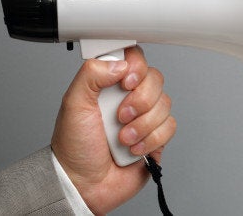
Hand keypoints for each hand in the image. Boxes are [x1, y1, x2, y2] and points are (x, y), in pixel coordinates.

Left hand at [51, 46, 175, 214]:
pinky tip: (134, 149)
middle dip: (139, 101)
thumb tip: (119, 63)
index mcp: (110, 83)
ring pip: (165, 104)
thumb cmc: (74, 146)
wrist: (84, 183)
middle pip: (155, 80)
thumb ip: (92, 74)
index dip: (136, 68)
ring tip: (123, 139)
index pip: (135, 59)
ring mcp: (145, 116)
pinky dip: (151, 140)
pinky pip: (170, 127)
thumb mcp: (73, 104)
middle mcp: (130, 96)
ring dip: (142, 125)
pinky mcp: (157, 137)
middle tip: (120, 116)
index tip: (125, 83)